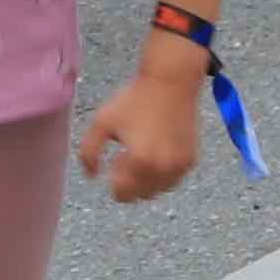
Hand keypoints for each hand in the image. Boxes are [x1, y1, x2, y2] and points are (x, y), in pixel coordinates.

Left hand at [77, 44, 204, 201]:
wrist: (170, 83)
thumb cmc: (134, 101)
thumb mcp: (102, 121)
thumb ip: (88, 152)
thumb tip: (92, 176)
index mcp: (139, 162)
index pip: (121, 194)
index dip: (114, 177)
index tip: (117, 158)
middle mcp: (162, 169)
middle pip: (139, 196)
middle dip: (130, 181)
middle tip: (129, 153)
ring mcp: (179, 167)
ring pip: (157, 191)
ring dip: (147, 181)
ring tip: (144, 152)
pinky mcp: (190, 161)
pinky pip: (172, 181)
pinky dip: (163, 174)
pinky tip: (158, 150)